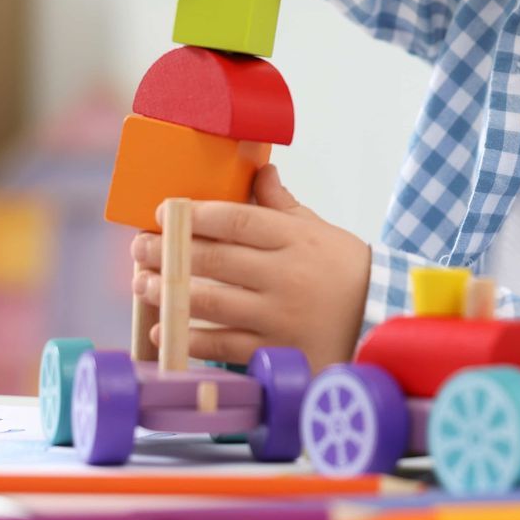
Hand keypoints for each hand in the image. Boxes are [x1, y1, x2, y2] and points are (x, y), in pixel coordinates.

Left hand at [131, 164, 370, 373]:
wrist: (380, 319)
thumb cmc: (342, 269)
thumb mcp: (317, 230)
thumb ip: (280, 204)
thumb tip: (257, 169)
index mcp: (296, 238)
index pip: (237, 220)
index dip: (195, 215)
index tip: (163, 212)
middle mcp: (286, 275)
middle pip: (215, 259)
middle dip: (168, 251)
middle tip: (139, 247)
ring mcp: (279, 315)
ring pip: (211, 301)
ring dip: (169, 292)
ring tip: (144, 284)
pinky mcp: (275, 350)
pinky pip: (222, 344)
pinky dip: (188, 337)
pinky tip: (165, 330)